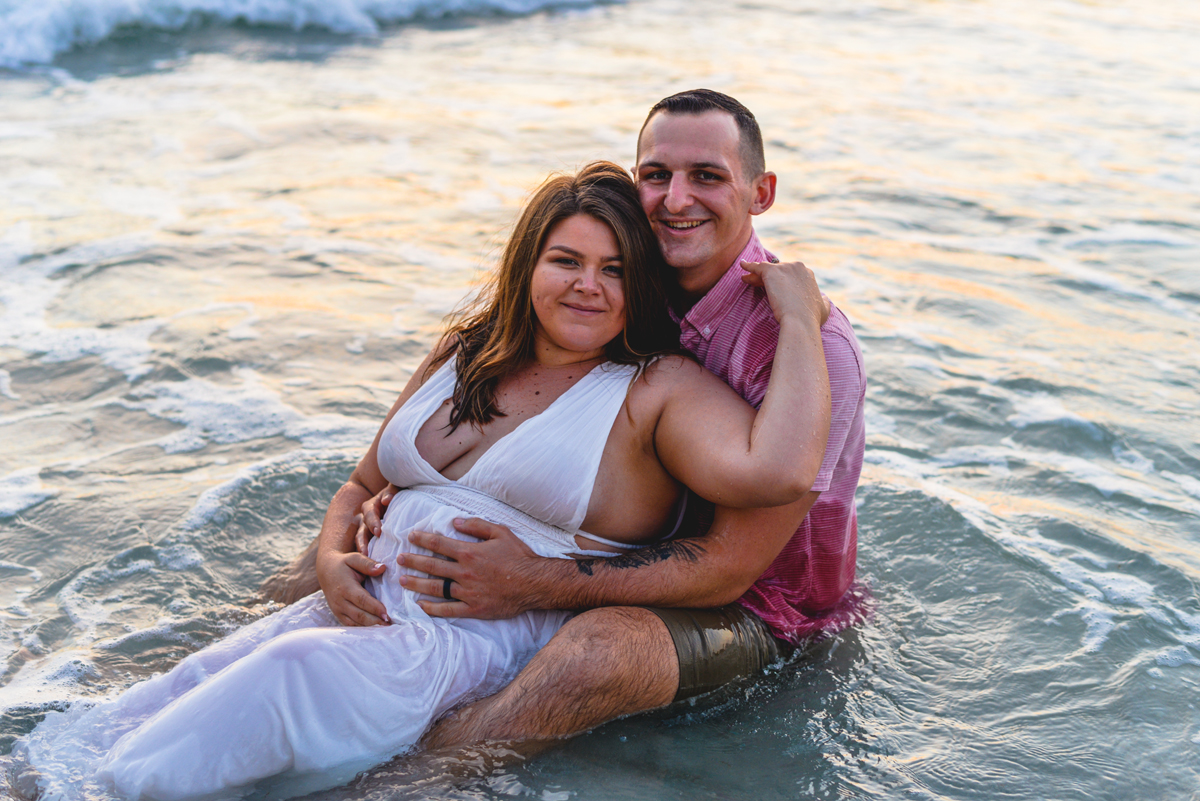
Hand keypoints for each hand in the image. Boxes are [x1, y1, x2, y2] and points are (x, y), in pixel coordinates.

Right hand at [316, 547, 389, 626]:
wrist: (326, 570)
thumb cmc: (343, 564)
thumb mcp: (354, 558)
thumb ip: (368, 564)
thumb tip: (382, 568)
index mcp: (345, 587)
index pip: (361, 600)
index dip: (374, 608)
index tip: (387, 614)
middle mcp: (340, 601)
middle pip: (359, 615)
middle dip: (375, 621)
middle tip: (390, 624)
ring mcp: (338, 610)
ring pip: (355, 623)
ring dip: (370, 627)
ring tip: (386, 628)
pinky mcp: (338, 615)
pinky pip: (351, 625)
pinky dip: (363, 629)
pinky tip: (375, 629)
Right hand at [356, 484, 397, 554]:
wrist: (396, 500)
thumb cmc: (397, 494)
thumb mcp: (395, 488)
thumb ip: (391, 491)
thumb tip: (386, 500)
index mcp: (371, 506)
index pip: (369, 513)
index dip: (372, 522)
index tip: (378, 531)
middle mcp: (366, 519)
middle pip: (362, 530)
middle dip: (364, 541)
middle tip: (367, 551)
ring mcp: (367, 530)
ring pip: (361, 540)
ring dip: (362, 549)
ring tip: (364, 560)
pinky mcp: (372, 539)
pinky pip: (368, 547)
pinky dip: (368, 555)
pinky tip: (370, 566)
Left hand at [398, 518, 541, 618]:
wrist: (535, 583)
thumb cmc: (519, 556)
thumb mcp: (501, 532)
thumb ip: (477, 525)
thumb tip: (455, 521)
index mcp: (469, 552)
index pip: (439, 544)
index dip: (422, 539)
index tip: (410, 536)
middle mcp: (465, 572)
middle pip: (432, 566)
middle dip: (413, 561)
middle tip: (399, 559)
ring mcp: (468, 592)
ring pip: (436, 588)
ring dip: (416, 584)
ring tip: (402, 581)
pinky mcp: (473, 609)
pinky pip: (448, 610)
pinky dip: (432, 609)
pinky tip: (420, 606)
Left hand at [740, 260, 829, 326]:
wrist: (800, 321)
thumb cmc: (811, 319)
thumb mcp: (824, 308)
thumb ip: (823, 301)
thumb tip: (824, 299)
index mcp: (808, 274)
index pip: (790, 274)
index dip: (781, 282)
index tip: (774, 290)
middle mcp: (798, 267)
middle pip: (778, 271)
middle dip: (768, 278)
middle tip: (757, 285)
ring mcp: (785, 268)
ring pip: (767, 270)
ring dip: (756, 274)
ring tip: (747, 279)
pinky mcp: (772, 272)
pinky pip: (758, 266)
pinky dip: (749, 266)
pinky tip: (742, 265)